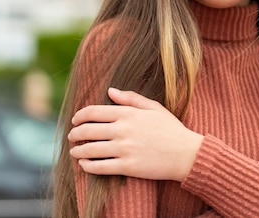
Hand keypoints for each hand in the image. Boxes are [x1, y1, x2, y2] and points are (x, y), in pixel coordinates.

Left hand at [68, 88, 203, 181]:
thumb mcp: (154, 107)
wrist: (186, 154)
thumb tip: (110, 91)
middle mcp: (123, 130)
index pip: (94, 112)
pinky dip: (87, 166)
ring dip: (78, 151)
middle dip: (75, 134)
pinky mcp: (127, 167)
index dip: (80, 116)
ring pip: (90, 150)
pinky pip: (100, 167)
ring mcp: (124, 149)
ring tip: (75, 152)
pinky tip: (84, 165)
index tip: (75, 120)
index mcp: (128, 113)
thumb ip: (131, 98)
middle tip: (72, 136)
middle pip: (88, 131)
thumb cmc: (171, 129)